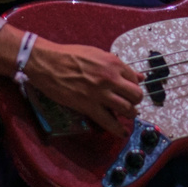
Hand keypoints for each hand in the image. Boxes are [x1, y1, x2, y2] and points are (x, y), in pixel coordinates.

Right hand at [0, 24, 143, 137]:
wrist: (48, 63)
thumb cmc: (71, 55)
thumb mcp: (98, 54)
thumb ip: (119, 65)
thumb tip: (139, 75)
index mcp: (114, 63)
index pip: (135, 78)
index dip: (134, 86)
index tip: (129, 90)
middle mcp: (111, 78)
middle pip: (136, 95)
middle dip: (135, 101)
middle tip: (130, 103)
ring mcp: (101, 93)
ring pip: (127, 109)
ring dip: (129, 114)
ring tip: (126, 115)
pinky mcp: (89, 106)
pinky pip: (109, 122)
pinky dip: (118, 129)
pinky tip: (122, 132)